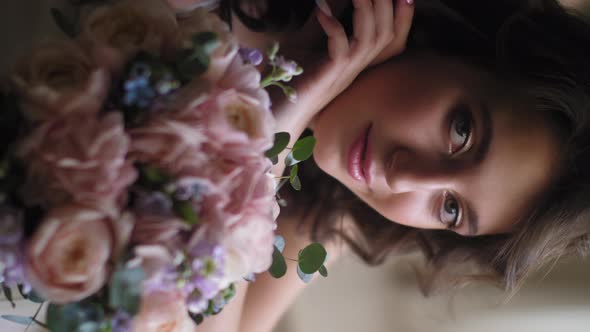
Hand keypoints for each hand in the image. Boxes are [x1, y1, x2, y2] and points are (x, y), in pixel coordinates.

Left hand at [275, 0, 414, 121]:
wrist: (275, 114)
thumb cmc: (290, 79)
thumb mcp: (307, 42)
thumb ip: (322, 21)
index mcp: (357, 61)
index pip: (391, 38)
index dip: (403, 16)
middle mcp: (357, 69)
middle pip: (387, 35)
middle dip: (386, 5)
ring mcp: (344, 75)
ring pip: (371, 41)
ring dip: (365, 10)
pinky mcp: (328, 79)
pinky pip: (342, 52)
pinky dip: (335, 28)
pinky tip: (321, 10)